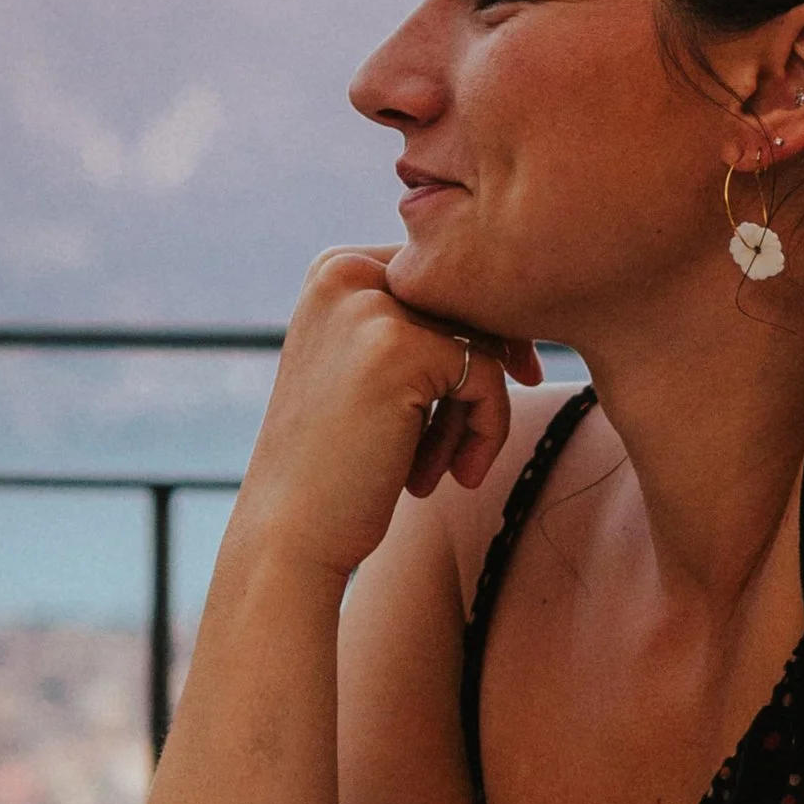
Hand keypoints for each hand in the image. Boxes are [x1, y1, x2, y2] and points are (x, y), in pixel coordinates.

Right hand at [233, 251, 541, 579]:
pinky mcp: (399, 349)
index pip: (443, 279)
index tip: (497, 392)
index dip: (479, 334)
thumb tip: (511, 301)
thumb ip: (416, 324)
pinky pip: (486, 376)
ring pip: (481, 340)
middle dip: (486, 372)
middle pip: (468, 302)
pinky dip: (488, 430)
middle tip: (474, 444)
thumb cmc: (338, 464)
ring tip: (452, 467)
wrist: (291, 534)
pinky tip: (460, 476)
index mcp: (335, 268)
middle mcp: (345, 272)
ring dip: (480, 412)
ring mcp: (368, 307)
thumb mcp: (365, 371)